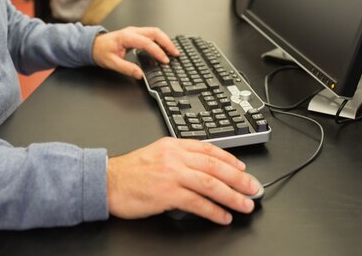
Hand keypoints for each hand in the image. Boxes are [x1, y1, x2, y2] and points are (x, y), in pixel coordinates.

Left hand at [92, 26, 178, 78]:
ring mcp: (135, 31)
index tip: (165, 61)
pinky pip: (151, 35)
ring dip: (165, 40)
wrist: (93, 44)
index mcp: (126, 37)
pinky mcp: (136, 34)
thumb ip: (126, 68)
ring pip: (155, 32)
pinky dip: (160, 41)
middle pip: (155, 32)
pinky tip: (164, 48)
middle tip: (175, 53)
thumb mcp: (111, 63)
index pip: (147, 43)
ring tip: (173, 51)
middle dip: (167, 42)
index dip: (158, 52)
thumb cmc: (101, 51)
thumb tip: (139, 74)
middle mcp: (132, 31)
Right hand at [107, 137, 260, 224]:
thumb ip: (179, 156)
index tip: (243, 168)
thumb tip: (203, 166)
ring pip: (210, 183)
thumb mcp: (157, 153)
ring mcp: (172, 174)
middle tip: (254, 188)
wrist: (108, 181)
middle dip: (238, 178)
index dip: (230, 159)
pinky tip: (223, 216)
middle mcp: (175, 157)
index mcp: (174, 144)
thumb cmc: (131, 171)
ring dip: (232, 195)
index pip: (209, 149)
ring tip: (245, 204)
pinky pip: (197, 202)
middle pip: (215, 166)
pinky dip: (213, 210)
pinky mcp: (167, 193)